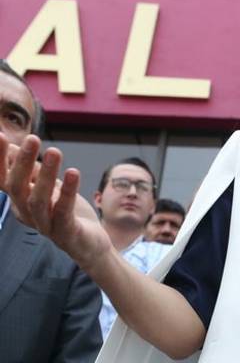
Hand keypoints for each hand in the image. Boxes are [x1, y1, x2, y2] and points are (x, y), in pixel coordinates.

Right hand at [0, 134, 112, 267]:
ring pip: (38, 200)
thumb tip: (12, 146)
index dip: (0, 160)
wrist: (89, 244)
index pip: (2, 180)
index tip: (0, 135)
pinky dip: (68, 191)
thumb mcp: (47, 187)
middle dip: (23, 162)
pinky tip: (73, 172)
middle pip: (17, 188)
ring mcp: (45, 225)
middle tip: (33, 138)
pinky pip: (63, 211)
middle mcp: (26, 213)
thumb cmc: (64, 211)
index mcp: (19, 201)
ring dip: (46, 174)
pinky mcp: (66, 232)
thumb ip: (32, 170)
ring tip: (55, 151)